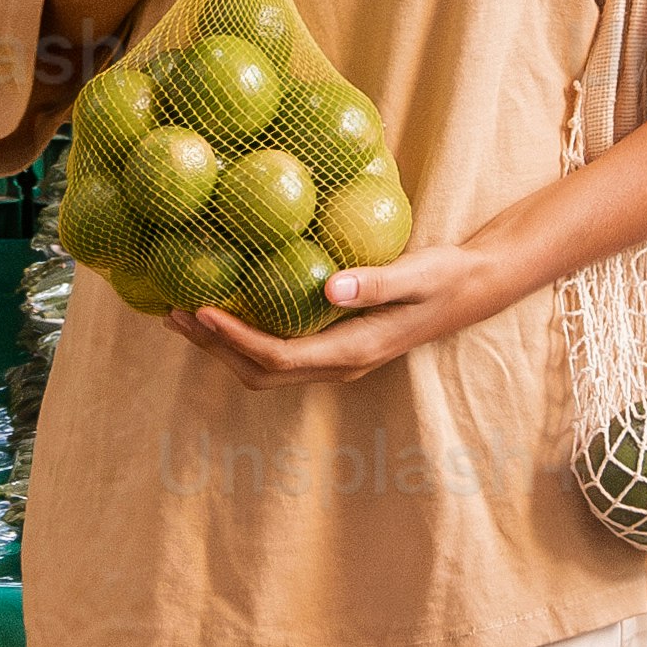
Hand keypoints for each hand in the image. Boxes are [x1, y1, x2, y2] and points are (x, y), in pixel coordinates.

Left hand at [167, 230, 502, 386]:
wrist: (474, 290)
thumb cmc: (447, 276)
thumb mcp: (419, 274)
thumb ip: (376, 282)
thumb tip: (328, 288)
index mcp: (354, 351)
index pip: (280, 357)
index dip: (235, 339)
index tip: (201, 310)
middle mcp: (339, 365)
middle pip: (261, 371)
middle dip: (215, 347)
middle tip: (172, 313)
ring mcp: (336, 361)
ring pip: (266, 368)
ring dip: (222, 346)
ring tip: (183, 314)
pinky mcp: (334, 346)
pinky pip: (279, 352)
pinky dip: (244, 337)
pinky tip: (227, 307)